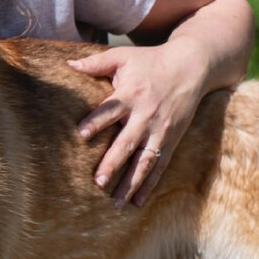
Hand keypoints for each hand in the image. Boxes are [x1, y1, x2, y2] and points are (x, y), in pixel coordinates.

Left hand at [68, 44, 204, 206]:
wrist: (190, 67)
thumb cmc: (150, 61)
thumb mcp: (123, 57)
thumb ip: (95, 62)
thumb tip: (68, 63)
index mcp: (130, 94)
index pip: (110, 110)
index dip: (95, 122)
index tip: (80, 135)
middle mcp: (145, 116)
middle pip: (127, 142)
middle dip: (113, 163)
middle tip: (98, 182)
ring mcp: (159, 131)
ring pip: (144, 161)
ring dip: (130, 183)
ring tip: (116, 202)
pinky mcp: (170, 140)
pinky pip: (159, 166)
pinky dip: (149, 185)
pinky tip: (138, 201)